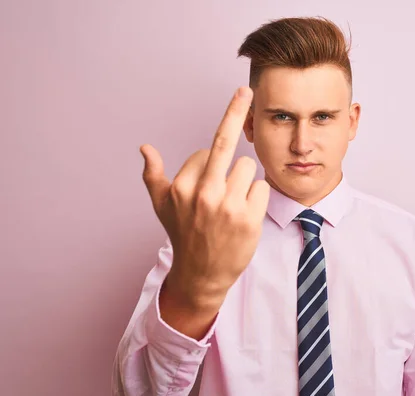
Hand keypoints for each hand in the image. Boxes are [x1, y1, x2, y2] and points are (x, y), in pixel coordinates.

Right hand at [140, 87, 269, 310]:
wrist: (202, 275)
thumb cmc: (184, 235)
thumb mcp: (161, 206)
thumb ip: (153, 175)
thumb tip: (144, 147)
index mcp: (181, 186)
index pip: (206, 150)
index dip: (209, 164)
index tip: (207, 182)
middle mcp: (203, 193)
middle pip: (227, 144)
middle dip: (235, 121)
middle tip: (243, 96)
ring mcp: (228, 206)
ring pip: (249, 167)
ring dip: (246, 180)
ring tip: (235, 204)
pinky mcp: (250, 219)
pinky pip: (263, 187)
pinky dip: (258, 197)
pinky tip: (247, 214)